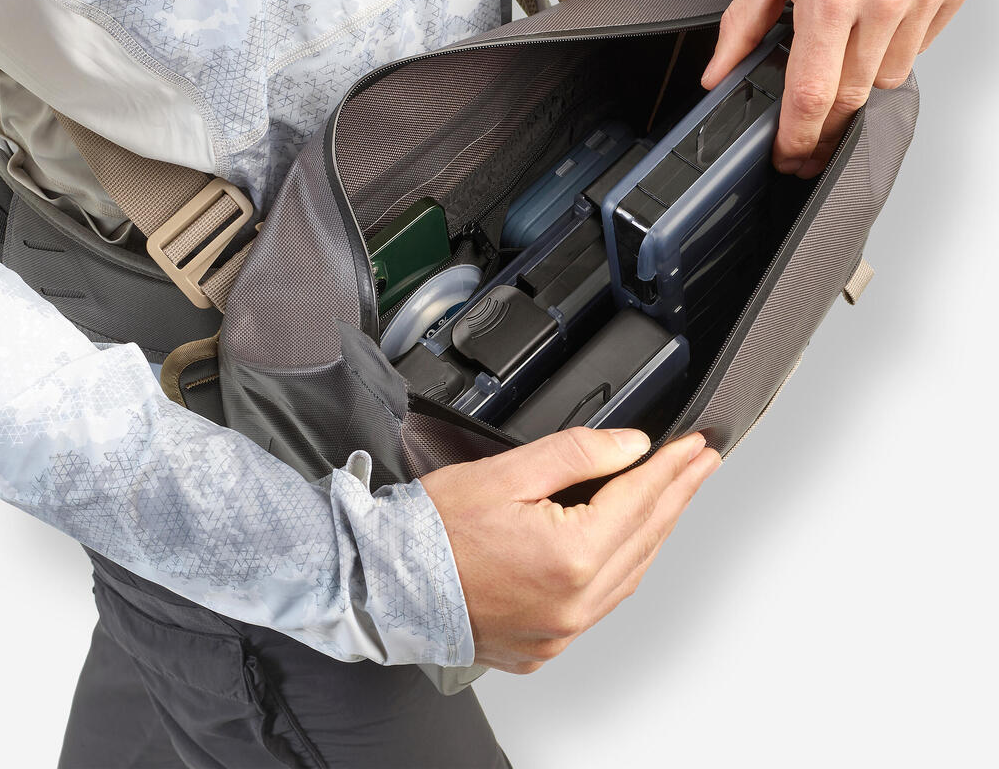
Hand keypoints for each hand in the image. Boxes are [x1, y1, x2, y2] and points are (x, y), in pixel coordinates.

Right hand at [420, 427, 719, 673]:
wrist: (388, 583)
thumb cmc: (435, 530)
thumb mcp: (508, 472)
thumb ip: (577, 454)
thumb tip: (631, 446)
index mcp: (570, 556)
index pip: (640, 499)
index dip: (672, 467)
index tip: (695, 446)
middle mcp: (574, 603)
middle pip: (645, 536)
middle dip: (677, 494)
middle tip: (702, 464)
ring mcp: (561, 629)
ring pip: (630, 572)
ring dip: (656, 530)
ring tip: (675, 497)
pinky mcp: (545, 644)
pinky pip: (604, 602)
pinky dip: (623, 565)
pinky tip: (628, 543)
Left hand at [702, 0, 972, 176]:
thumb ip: (741, 28)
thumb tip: (717, 75)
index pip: (812, 95)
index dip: (798, 138)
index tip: (790, 157)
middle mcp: (884, 0)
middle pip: (851, 96)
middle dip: (826, 124)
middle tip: (808, 136)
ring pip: (887, 77)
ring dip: (860, 80)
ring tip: (842, 51)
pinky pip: (919, 47)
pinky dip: (894, 47)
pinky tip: (877, 22)